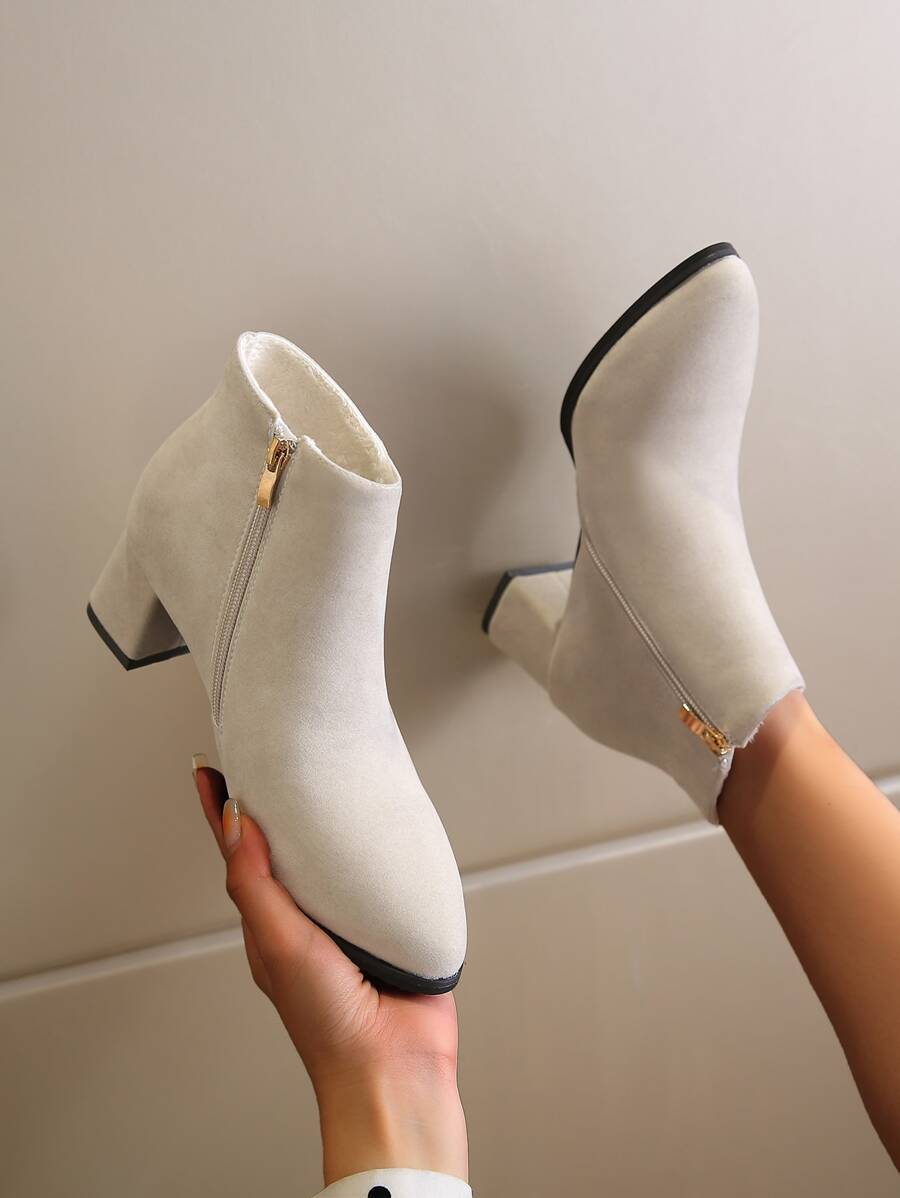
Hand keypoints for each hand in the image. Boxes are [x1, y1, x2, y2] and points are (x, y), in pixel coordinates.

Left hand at [193, 759, 467, 1185]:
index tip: (209, 767)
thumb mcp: (278, 944)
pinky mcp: (391, 923)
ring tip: (328, 775)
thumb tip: (232, 818)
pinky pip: (382, 876)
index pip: (239, 853)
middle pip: (285, 848)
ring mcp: (349, 921)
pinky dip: (379, 849)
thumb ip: (255, 882)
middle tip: (272, 754)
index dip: (221, 810)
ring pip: (334, 858)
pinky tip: (385, 826)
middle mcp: (305, 919)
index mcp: (270, 923)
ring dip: (328, 821)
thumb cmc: (329, 1021)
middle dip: (275, 804)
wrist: (394, 1067)